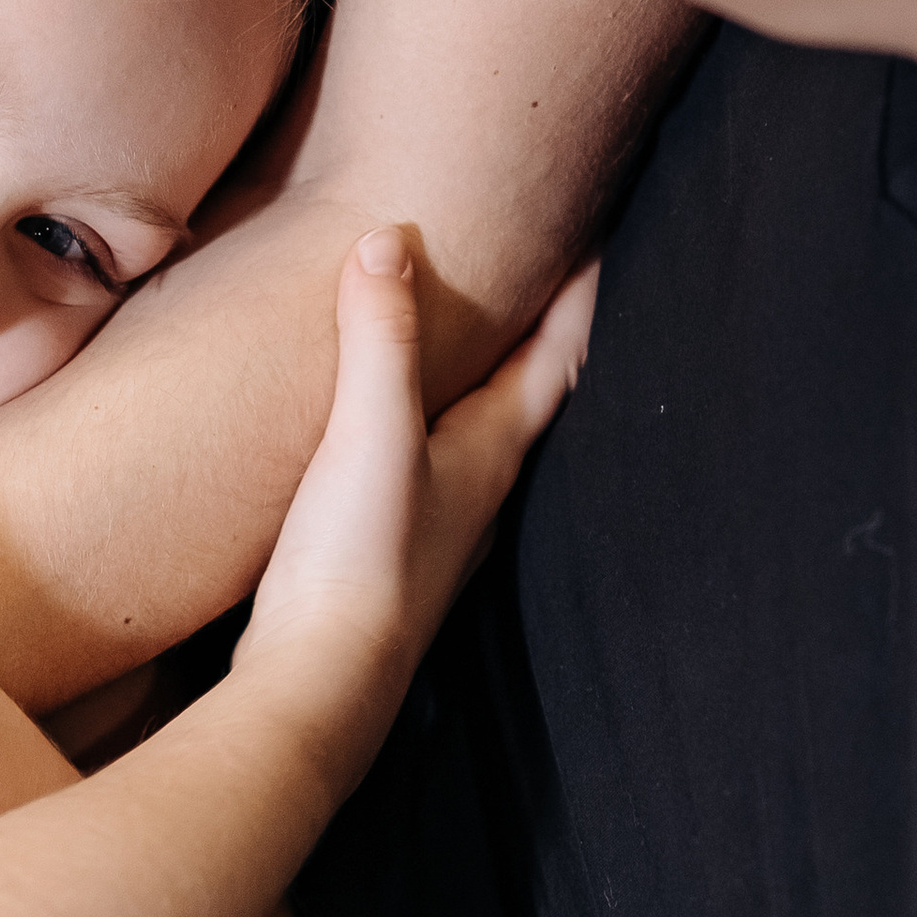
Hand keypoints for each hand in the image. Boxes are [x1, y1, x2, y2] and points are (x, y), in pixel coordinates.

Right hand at [235, 226, 595, 712]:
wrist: (318, 683)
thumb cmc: (360, 562)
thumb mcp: (371, 432)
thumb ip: (381, 336)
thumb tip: (387, 240)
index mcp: (492, 452)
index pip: (558, 356)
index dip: (580, 292)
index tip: (598, 233)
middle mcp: (478, 487)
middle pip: (526, 391)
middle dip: (536, 326)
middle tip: (535, 262)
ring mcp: (435, 522)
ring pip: (475, 429)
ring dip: (479, 375)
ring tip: (464, 328)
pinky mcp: (386, 547)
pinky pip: (421, 460)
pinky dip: (420, 418)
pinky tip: (387, 421)